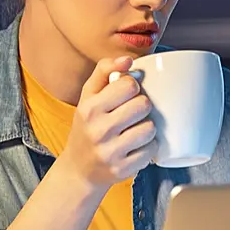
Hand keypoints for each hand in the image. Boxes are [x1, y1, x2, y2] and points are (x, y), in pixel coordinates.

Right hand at [63, 56, 157, 186]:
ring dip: (147, 128)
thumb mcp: (87, 97)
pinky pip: (151, 151)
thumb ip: (104, 71)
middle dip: (142, 107)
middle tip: (133, 114)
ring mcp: (110, 152)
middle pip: (143, 105)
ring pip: (150, 128)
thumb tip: (128, 60)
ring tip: (135, 130)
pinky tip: (137, 146)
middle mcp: (98, 130)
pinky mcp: (122, 169)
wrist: (78, 169)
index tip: (127, 94)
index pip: (129, 85)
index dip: (133, 87)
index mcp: (90, 108)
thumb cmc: (87, 128)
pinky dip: (148, 147)